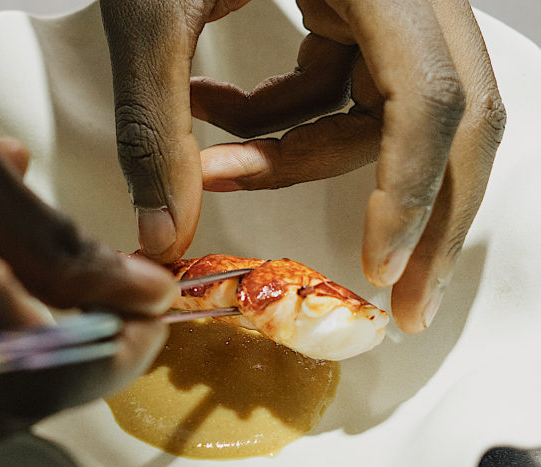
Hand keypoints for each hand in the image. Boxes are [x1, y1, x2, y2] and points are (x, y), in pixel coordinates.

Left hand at [100, 0, 504, 332]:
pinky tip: (218, 119)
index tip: (379, 266)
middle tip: (402, 299)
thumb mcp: (149, 12)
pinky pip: (344, 93)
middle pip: (455, 116)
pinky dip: (287, 126)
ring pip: (389, 115)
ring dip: (308, 160)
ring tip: (219, 169)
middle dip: (422, 212)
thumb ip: (153, 124)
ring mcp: (387, 2)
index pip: (431, 95)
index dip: (410, 189)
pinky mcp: (355, 14)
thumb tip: (164, 237)